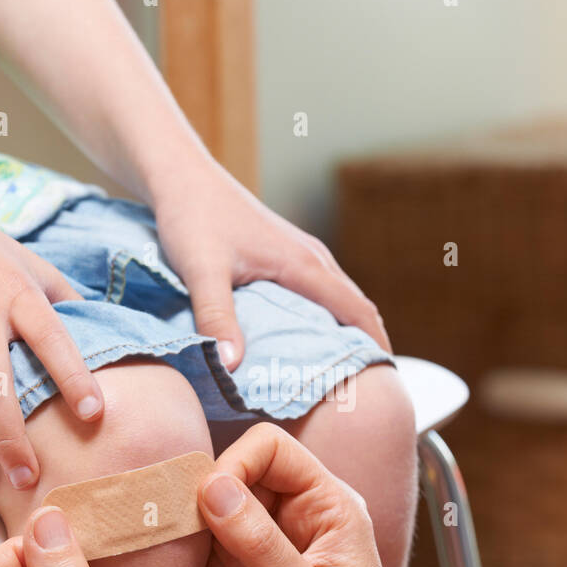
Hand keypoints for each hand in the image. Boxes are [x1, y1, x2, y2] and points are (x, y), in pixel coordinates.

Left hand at [153, 159, 391, 370]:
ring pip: (338, 299)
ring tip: (338, 374)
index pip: (358, 311)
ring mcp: (299, 254)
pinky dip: (324, 319)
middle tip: (362, 389)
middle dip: (365, 347)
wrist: (181, 176)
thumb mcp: (201, 270)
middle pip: (356, 307)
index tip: (385, 383)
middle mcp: (312, 258)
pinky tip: (304, 343)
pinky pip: (318, 292)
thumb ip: (217, 317)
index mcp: (304, 264)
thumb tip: (233, 366)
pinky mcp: (283, 255)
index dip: (375, 348)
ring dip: (345, 333)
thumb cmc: (193, 217)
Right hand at [194, 423, 433, 566]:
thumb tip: (211, 486)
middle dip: (218, 531)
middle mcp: (305, 520)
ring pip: (214, 526)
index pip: (267, 446)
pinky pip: (210, 565)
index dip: (231, 469)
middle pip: (232, 483)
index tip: (212, 515)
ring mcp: (278, 553)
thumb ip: (257, 542)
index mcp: (331, 506)